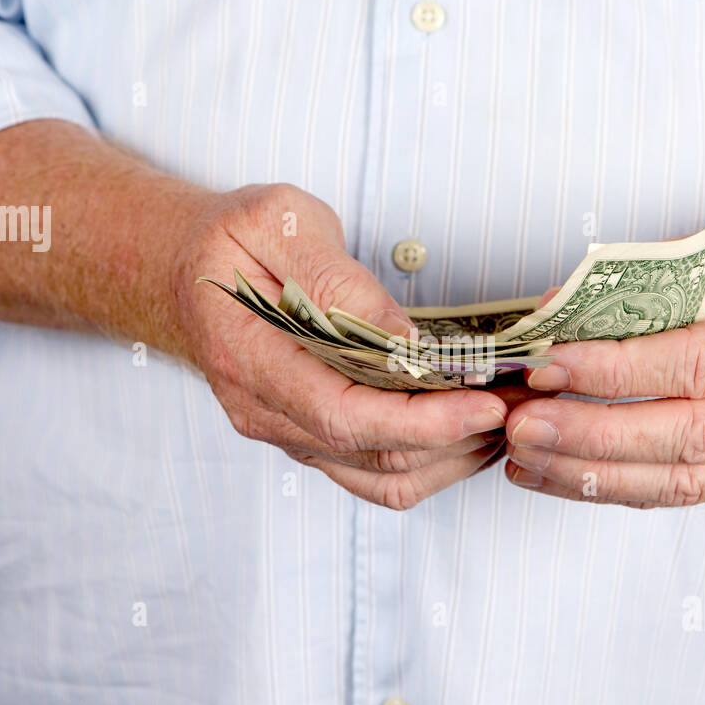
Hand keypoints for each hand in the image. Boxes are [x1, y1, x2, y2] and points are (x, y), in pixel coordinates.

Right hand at [173, 183, 508, 509]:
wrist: (179, 270)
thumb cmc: (227, 241)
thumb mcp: (277, 223)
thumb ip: (337, 278)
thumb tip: (403, 336)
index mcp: (250, 360)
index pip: (346, 419)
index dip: (424, 421)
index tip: (486, 401)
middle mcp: (266, 414)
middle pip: (377, 459)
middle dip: (461, 437)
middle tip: (525, 400)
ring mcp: (288, 434)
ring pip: (385, 480)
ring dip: (456, 456)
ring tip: (511, 413)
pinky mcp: (311, 438)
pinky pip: (377, 474)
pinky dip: (434, 459)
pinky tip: (471, 425)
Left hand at [502, 214, 704, 507]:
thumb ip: (635, 285)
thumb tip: (547, 318)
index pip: (696, 365)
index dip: (616, 372)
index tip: (549, 368)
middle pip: (686, 435)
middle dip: (593, 435)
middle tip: (525, 425)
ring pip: (680, 480)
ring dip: (591, 474)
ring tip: (527, 455)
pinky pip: (677, 493)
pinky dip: (611, 486)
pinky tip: (556, 473)